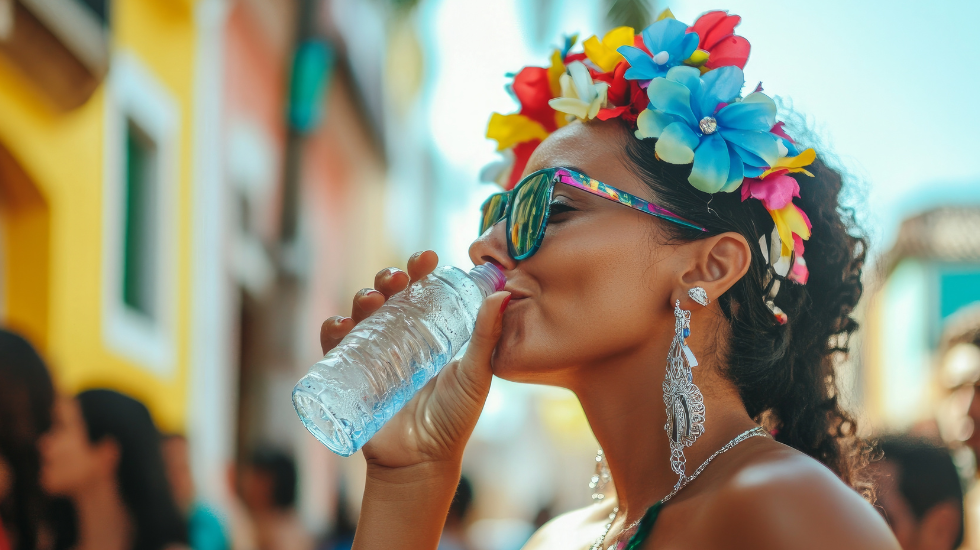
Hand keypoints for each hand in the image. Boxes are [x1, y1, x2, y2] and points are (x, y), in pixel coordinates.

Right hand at [319, 250, 510, 471]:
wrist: (422, 460)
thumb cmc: (454, 419)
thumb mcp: (475, 375)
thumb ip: (487, 337)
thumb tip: (502, 295)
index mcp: (429, 331)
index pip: (422, 291)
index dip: (420, 270)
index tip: (428, 256)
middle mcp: (399, 337)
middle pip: (388, 297)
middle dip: (388, 279)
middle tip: (396, 278)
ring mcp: (372, 354)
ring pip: (360, 315)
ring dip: (361, 298)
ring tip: (370, 299)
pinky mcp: (350, 375)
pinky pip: (334, 347)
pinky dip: (332, 330)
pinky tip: (340, 326)